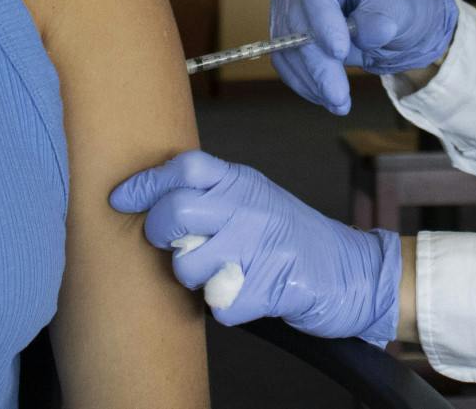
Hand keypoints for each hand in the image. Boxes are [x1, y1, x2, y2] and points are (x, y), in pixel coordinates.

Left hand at [111, 150, 400, 344]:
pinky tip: (246, 296)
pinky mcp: (274, 285)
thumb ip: (213, 194)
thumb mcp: (256, 200)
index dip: (145, 182)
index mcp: (244, 182)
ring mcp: (263, 245)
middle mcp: (251, 206)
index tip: (120, 199)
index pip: (185, 167)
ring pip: (190, 265)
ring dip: (197, 280)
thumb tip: (152, 197)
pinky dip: (226, 308)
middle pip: (177, 211)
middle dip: (161, 233)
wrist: (355, 271)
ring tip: (221, 275)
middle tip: (173, 246)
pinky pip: (220, 304)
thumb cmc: (293, 238)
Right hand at [270, 0, 458, 113]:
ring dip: (310, 76)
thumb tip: (370, 34)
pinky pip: (284, 54)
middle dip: (317, 60)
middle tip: (338, 94)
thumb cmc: (398, 3)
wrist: (395, 17)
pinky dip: (303, 79)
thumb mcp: (401, 9)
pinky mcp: (284, 22)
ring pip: (286, 41)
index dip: (321, 16)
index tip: (339, 51)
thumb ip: (382, 20)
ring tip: (338, 102)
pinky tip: (324, 95)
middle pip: (296, 14)